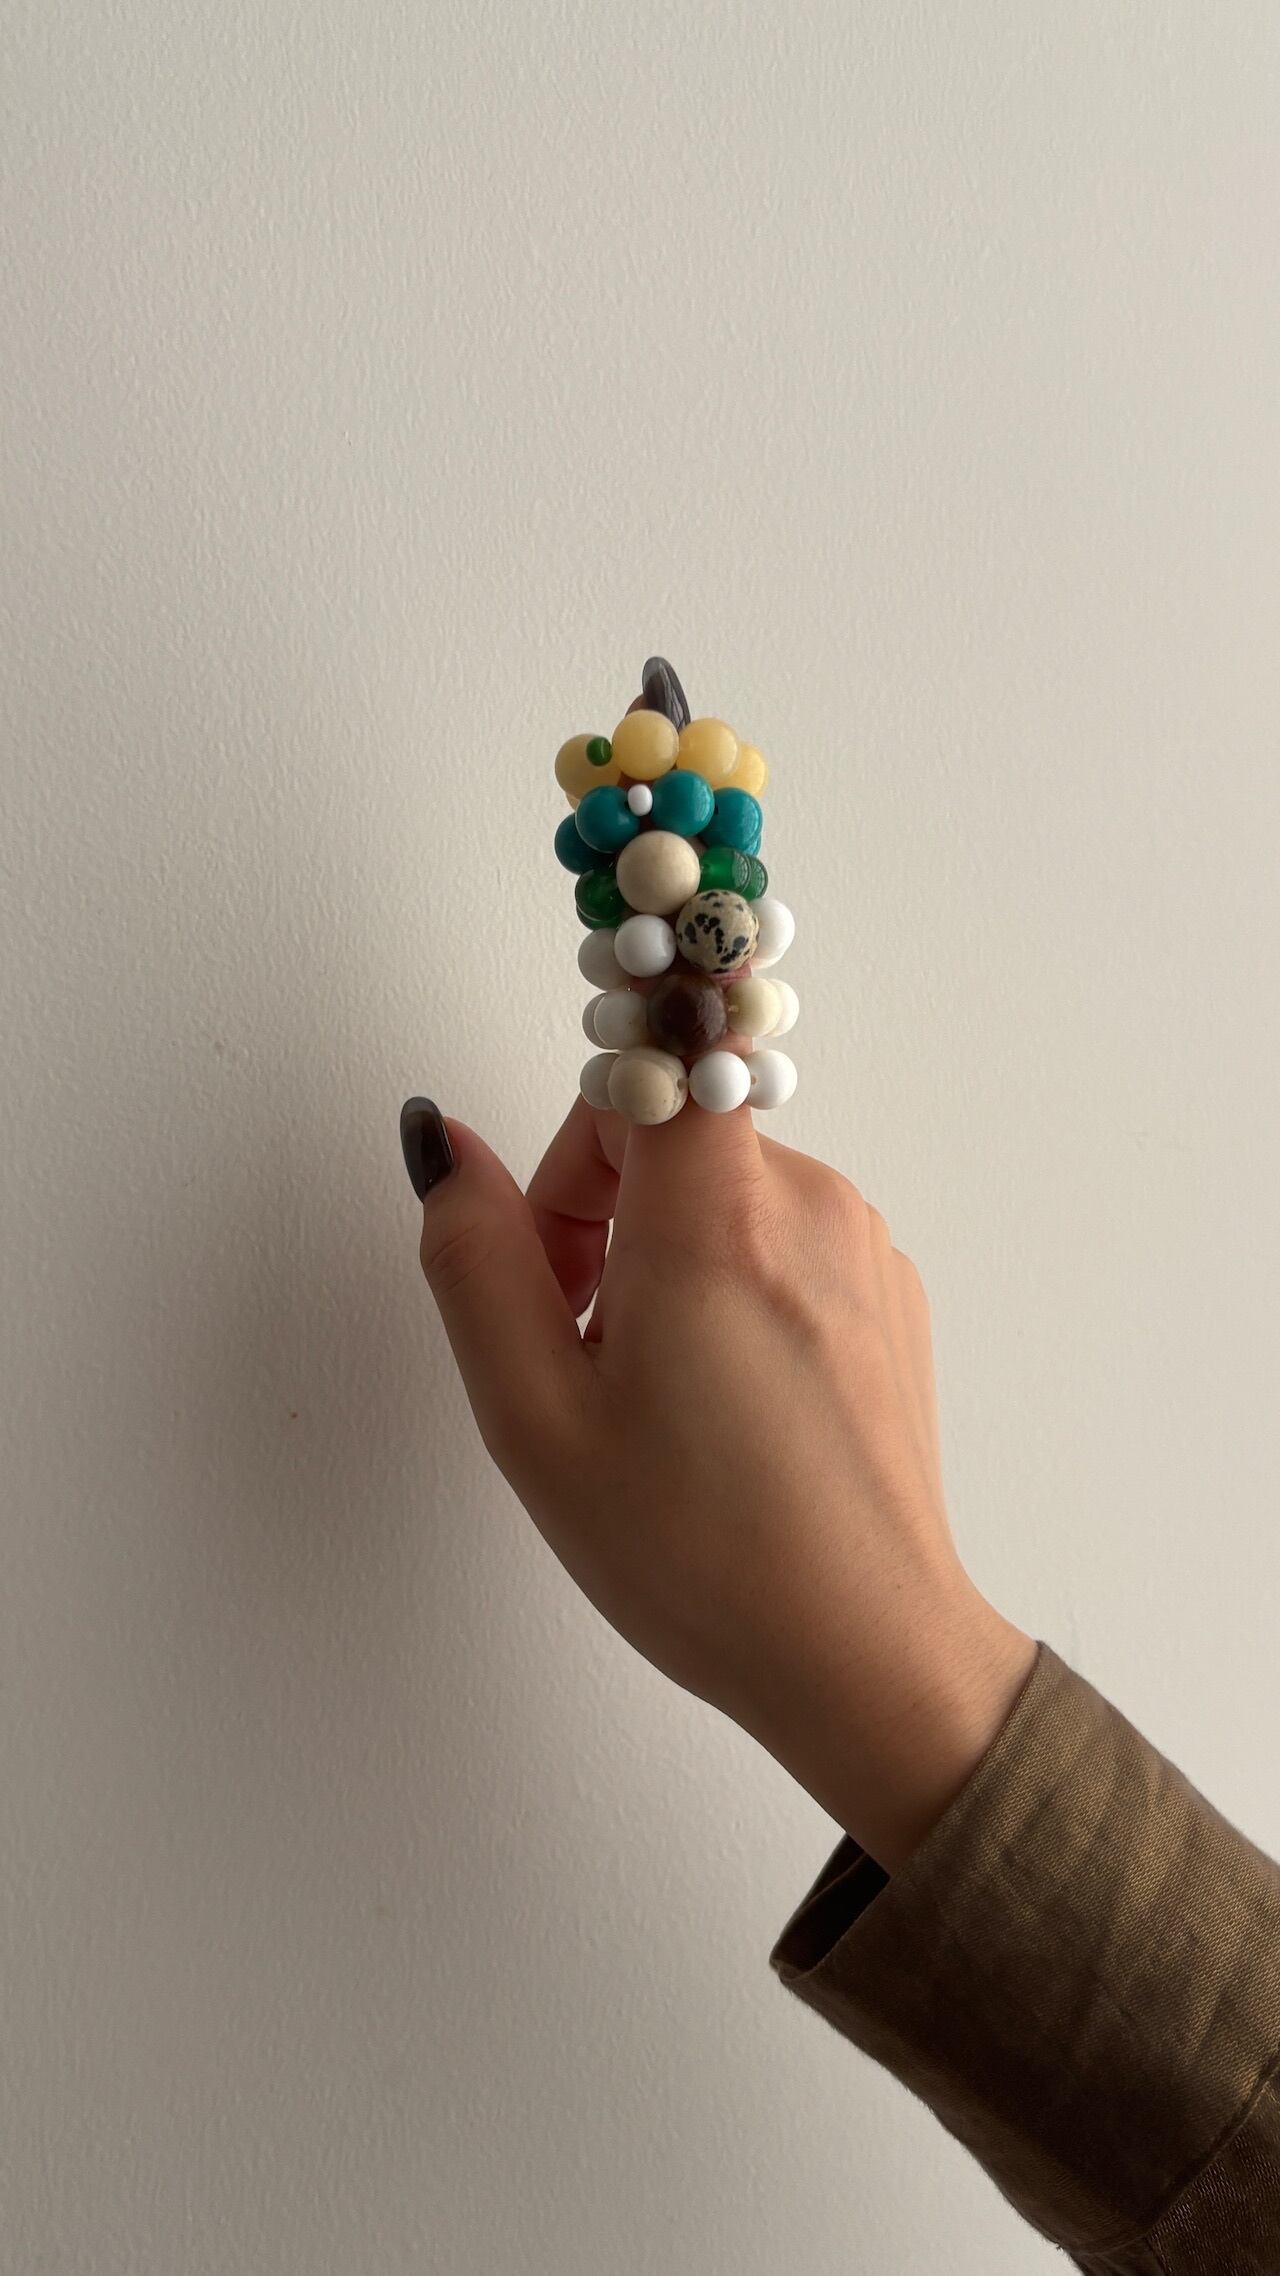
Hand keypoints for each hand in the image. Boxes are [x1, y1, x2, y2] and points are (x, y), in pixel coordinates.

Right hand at [404, 1093, 1033, 1869]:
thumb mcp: (535, 1415)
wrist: (865, 1650)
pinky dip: (730, 1290)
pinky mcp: (891, 1295)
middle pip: (673, 1132)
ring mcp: (864, 1247)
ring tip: (644, 1396)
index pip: (649, 1060)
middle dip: (596, 1217)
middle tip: (573, 1352)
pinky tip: (718, 1407)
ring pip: (723, 1192)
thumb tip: (440, 1143)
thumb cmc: (697, 1549)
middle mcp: (810, 1201)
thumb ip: (474, 1256)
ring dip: (660, 1260)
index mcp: (717, 1216)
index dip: (575, 1133)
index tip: (553, 1235)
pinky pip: (781, 1242)